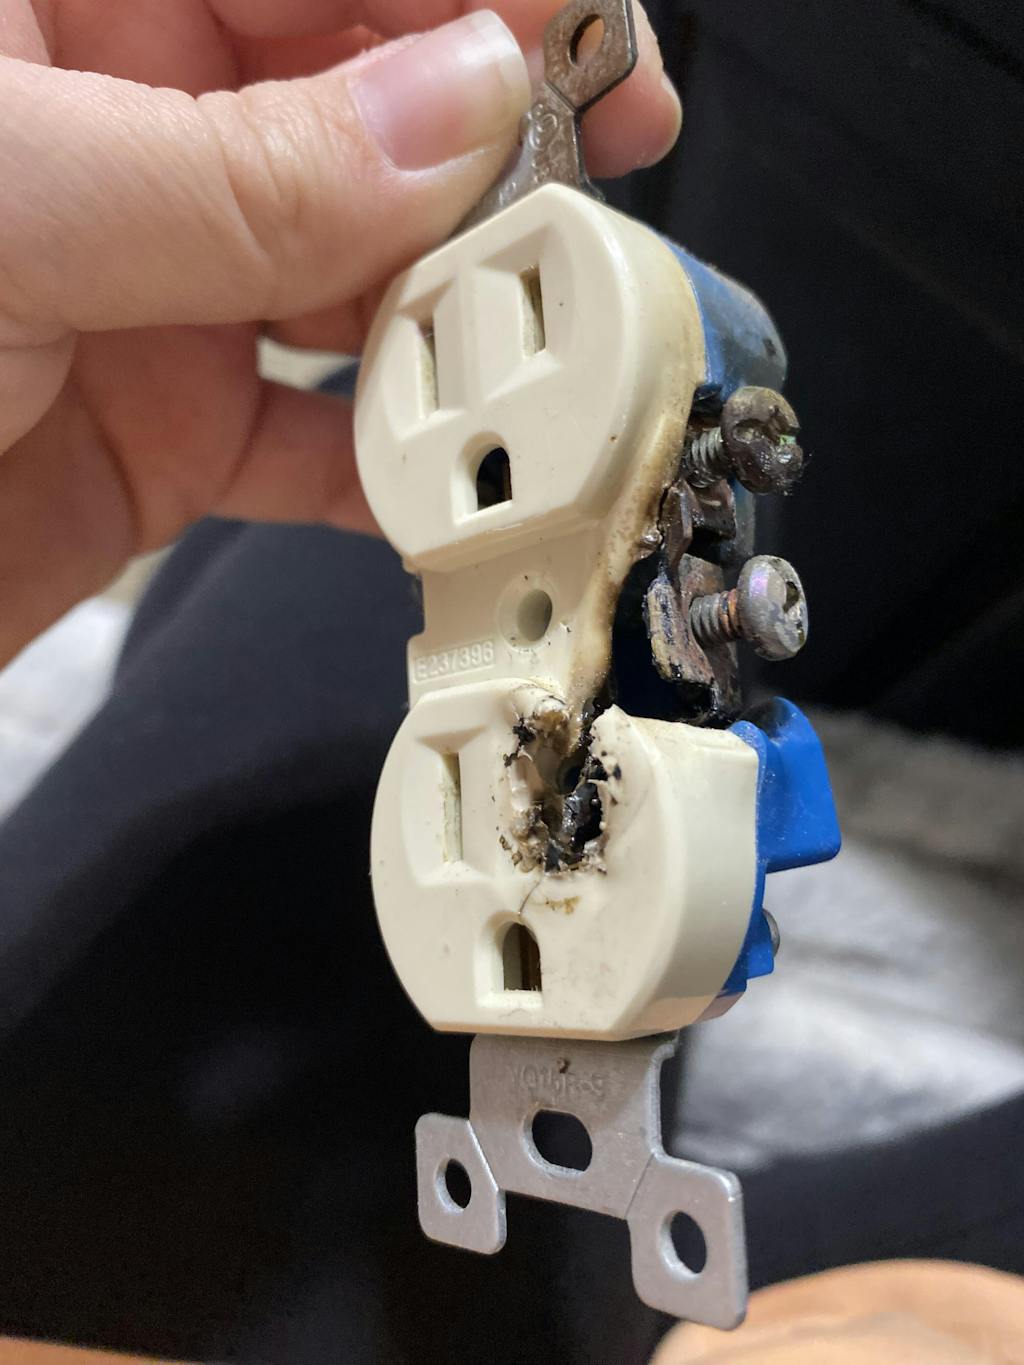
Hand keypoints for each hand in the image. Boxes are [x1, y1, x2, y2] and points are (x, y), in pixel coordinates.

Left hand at [0, 0, 680, 663]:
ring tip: (533, 349)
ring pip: (355, 270)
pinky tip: (442, 470)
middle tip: (597, 196)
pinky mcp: (162, 424)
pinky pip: (309, 432)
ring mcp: (148, 279)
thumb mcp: (7, 201)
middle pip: (357, 100)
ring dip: (452, 316)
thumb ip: (247, 165)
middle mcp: (114, 122)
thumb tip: (462, 107)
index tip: (594, 37)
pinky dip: (385, 460)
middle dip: (488, 147)